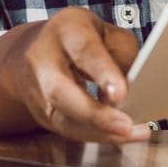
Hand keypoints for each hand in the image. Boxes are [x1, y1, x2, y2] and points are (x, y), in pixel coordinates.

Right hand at [0, 7, 150, 142]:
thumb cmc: (80, 37)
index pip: (84, 50)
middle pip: (61, 91)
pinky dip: (96, 136)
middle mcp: (43, 59)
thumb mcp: (106, 30)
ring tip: (131, 134)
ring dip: (99, 132)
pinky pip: (69, 131)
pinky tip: (118, 136)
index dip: (103, 72)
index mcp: (65, 29)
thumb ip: (121, 53)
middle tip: (125, 125)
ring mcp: (36, 90)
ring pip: (63, 119)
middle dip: (94, 114)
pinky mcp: (41, 115)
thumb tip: (131, 88)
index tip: (121, 94)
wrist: (36, 48)